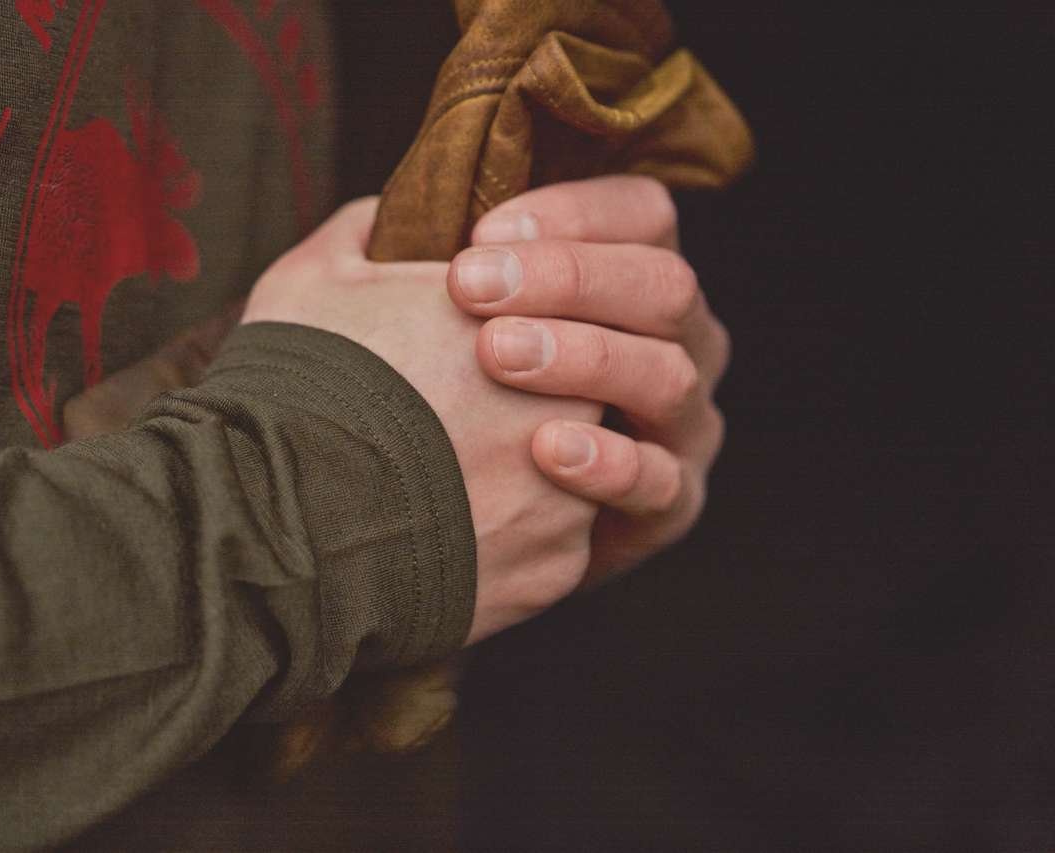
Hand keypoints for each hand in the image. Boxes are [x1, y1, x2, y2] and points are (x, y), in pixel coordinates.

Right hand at [243, 198, 600, 642]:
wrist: (276, 527)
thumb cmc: (294, 392)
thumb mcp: (314, 279)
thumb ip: (373, 230)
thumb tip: (394, 219)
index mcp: (518, 319)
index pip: (554, 311)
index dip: (503, 332)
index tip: (457, 357)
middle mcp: (565, 404)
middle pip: (572, 396)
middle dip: (522, 408)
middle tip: (451, 424)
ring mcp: (566, 495)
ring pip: (569, 478)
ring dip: (522, 479)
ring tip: (440, 486)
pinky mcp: (554, 570)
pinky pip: (548, 551)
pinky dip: (508, 546)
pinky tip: (446, 537)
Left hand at [447, 175, 729, 584]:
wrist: (463, 523)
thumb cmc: (447, 399)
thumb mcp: (435, 317)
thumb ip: (423, 260)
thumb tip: (387, 216)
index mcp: (631, 280)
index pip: (642, 215)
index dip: (573, 214)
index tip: (480, 231)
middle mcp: (677, 342)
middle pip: (663, 285)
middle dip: (568, 278)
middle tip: (470, 287)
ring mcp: (682, 424)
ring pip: (668, 373)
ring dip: (583, 358)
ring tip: (496, 356)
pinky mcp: (671, 504)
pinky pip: (662, 481)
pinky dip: (610, 462)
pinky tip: (546, 450)